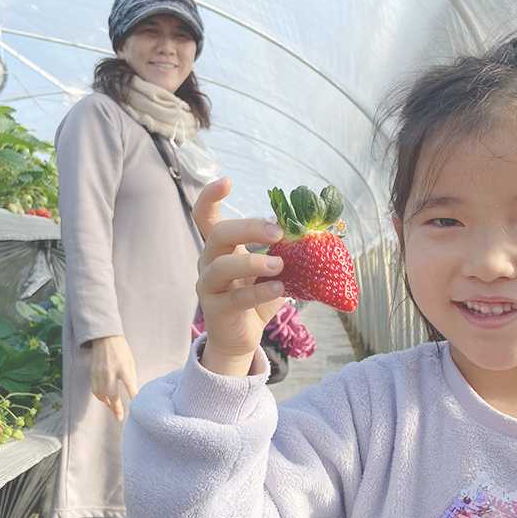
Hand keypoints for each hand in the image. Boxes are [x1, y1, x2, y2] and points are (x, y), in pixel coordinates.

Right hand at [90, 335, 138, 420]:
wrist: (105, 338)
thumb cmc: (121, 350)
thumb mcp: (130, 361)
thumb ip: (131, 377)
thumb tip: (133, 392)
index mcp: (123, 367)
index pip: (129, 385)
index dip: (133, 396)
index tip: (136, 405)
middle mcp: (110, 371)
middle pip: (112, 394)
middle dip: (116, 407)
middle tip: (120, 417)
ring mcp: (99, 373)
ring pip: (102, 394)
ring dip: (107, 404)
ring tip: (114, 409)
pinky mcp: (92, 374)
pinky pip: (95, 390)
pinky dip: (100, 397)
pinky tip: (105, 400)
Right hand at [193, 177, 284, 375]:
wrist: (243, 336)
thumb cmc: (258, 296)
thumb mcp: (273, 269)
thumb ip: (283, 249)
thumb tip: (311, 228)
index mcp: (221, 247)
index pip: (205, 215)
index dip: (211, 196)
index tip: (227, 180)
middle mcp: (209, 261)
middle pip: (219, 234)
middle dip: (249, 228)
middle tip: (279, 231)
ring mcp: (208, 286)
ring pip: (222, 266)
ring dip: (254, 261)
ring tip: (280, 265)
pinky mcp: (215, 310)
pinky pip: (236, 297)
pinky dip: (259, 291)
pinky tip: (279, 289)